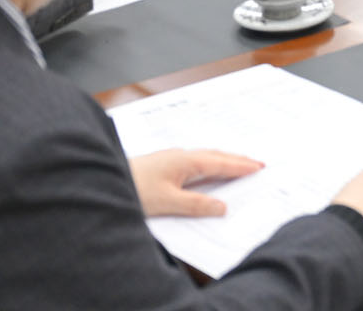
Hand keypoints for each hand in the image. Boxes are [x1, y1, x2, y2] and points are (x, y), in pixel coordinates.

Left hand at [130, 148, 262, 216]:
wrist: (103, 180)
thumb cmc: (133, 189)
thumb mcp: (167, 202)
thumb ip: (195, 205)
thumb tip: (222, 207)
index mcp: (185, 161)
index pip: (220, 163)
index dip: (240, 166)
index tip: (259, 167)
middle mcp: (180, 156)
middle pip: (215, 156)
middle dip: (236, 160)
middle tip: (256, 164)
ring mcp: (171, 160)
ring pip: (204, 158)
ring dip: (223, 161)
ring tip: (237, 164)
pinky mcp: (162, 166)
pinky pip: (194, 162)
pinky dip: (208, 165)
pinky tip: (205, 170)